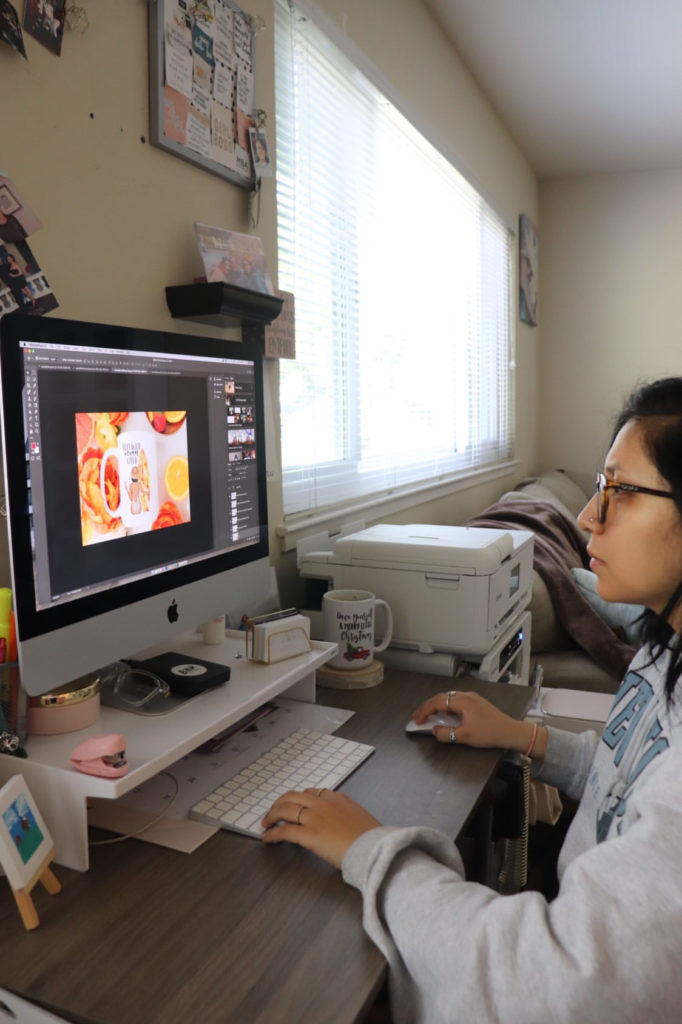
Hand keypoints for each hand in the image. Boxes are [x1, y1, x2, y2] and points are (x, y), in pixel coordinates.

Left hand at [261, 787, 380, 868]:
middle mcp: (323, 803)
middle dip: (280, 803)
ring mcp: (315, 818)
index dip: (298, 799)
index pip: (311, 793)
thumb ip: (345, 817)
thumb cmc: (372, 839)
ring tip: (265, 823)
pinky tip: (267, 838)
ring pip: (285, 810)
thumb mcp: (359, 818)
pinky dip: (273, 834)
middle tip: (272, 812)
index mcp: (337, 798)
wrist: (375, 848)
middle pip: (293, 797)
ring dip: (272, 815)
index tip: (292, 804)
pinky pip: (285, 831)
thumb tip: (339, 826)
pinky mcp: (309, 834)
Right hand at [411, 688, 530, 751]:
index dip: (424, 711)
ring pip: (449, 698)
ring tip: (429, 715)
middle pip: (441, 697)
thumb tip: (434, 731)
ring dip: (437, 706)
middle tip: (418, 716)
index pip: (437, 702)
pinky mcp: (477, 703)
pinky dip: (446, 707)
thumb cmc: (489, 733)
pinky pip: (456, 701)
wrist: (511, 732)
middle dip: (427, 707)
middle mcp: (466, 695)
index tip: (416, 719)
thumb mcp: (464, 736)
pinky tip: (445, 715)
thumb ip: (445, 734)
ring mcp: (472, 698)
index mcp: (462, 701)